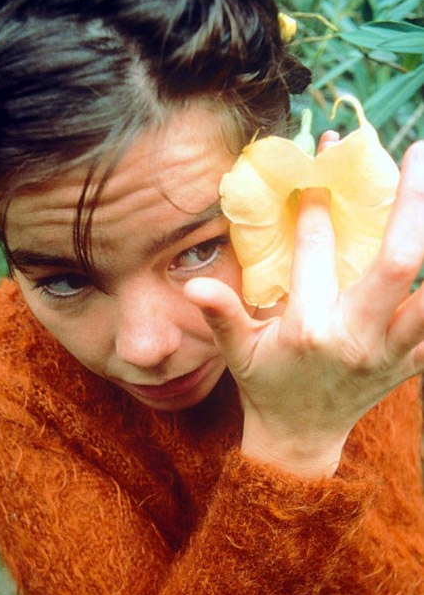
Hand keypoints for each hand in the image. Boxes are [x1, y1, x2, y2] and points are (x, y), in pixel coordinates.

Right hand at [184, 139, 423, 477]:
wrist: (301, 439)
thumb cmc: (267, 387)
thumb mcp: (237, 353)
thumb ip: (221, 314)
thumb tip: (193, 283)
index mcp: (307, 328)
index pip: (316, 250)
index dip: (318, 207)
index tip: (322, 175)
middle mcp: (354, 337)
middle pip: (398, 262)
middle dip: (411, 204)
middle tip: (415, 155)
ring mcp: (388, 353)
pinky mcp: (409, 366)